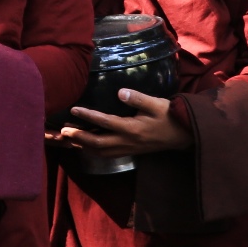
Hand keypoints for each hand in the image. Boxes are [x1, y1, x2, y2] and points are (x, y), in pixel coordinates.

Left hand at [54, 90, 191, 156]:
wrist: (184, 135)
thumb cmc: (170, 116)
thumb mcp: (157, 103)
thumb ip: (138, 98)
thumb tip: (120, 92)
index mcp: (132, 129)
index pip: (105, 122)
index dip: (88, 116)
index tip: (74, 110)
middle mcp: (128, 142)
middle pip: (97, 143)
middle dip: (78, 137)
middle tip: (63, 131)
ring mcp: (128, 149)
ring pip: (100, 152)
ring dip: (83, 146)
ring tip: (69, 139)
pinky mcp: (130, 151)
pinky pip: (107, 154)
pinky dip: (93, 151)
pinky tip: (86, 146)